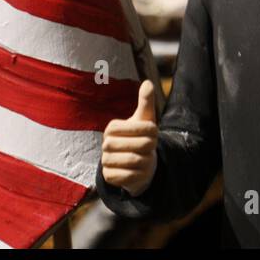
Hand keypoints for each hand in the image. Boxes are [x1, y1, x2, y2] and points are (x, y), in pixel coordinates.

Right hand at [101, 80, 158, 196]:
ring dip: (146, 161)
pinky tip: (138, 170)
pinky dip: (140, 174)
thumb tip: (148, 82)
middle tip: (148, 148)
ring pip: (136, 160)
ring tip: (143, 158)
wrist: (137, 164)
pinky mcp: (109, 177)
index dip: (154, 131)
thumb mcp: (145, 119)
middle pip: (142, 144)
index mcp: (112, 127)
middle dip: (151, 147)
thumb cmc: (141, 138)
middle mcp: (106, 144)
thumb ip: (146, 101)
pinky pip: (131, 175)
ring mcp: (106, 161)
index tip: (152, 133)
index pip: (144, 128)